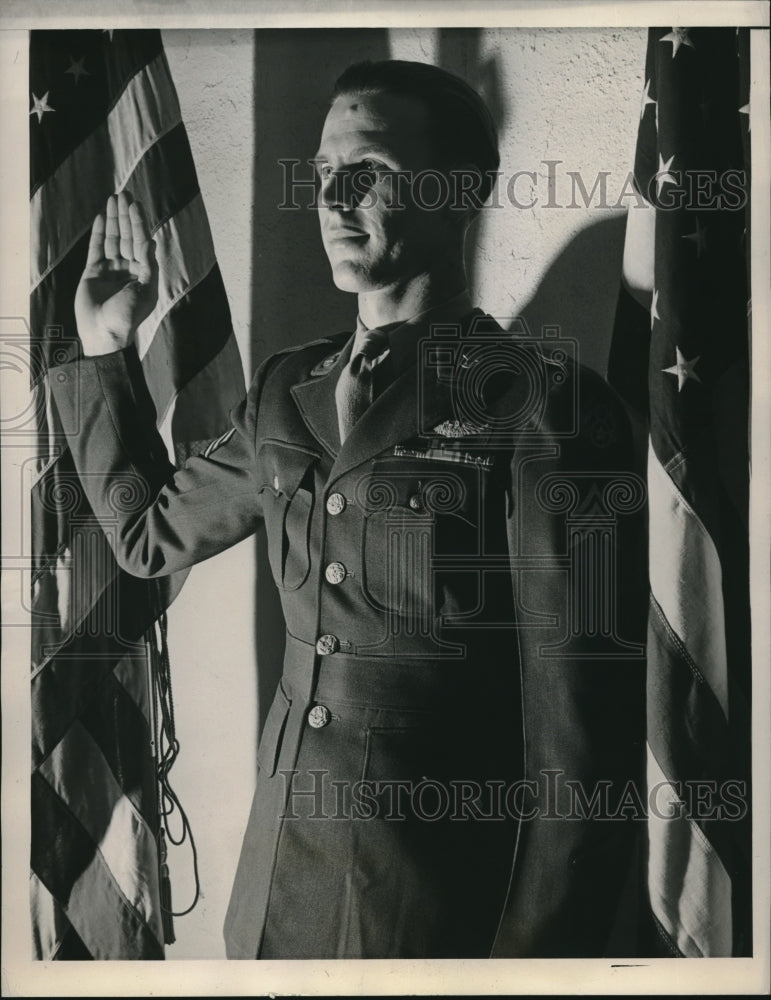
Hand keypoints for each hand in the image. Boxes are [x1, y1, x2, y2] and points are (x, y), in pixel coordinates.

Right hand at [74, 191, 158, 355]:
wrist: (103, 333)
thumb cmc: (128, 316)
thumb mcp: (145, 291)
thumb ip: (148, 266)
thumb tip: (150, 241)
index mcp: (144, 275)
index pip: (142, 243)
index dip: (139, 224)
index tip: (135, 206)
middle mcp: (128, 270)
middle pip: (128, 237)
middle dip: (127, 216)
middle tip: (125, 195)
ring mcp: (110, 270)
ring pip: (113, 239)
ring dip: (114, 220)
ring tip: (114, 199)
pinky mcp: (93, 272)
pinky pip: (97, 248)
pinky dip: (100, 233)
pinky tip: (103, 217)